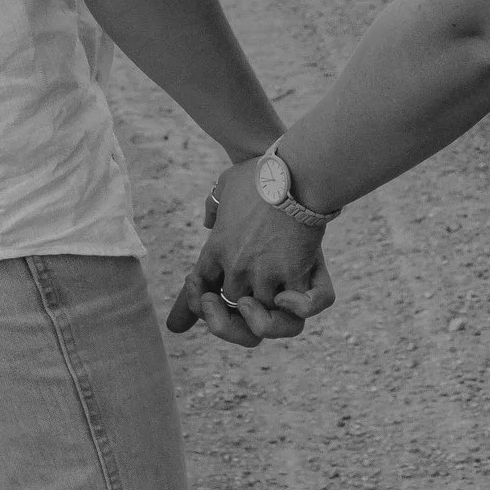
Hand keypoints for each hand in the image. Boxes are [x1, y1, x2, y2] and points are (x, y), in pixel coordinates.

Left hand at [164, 160, 336, 347]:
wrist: (295, 171)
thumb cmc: (264, 172)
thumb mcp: (227, 183)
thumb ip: (215, 204)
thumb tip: (209, 219)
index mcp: (218, 246)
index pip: (198, 285)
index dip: (194, 301)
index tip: (192, 307)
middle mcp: (237, 265)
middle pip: (228, 307)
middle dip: (230, 314)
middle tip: (242, 306)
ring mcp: (265, 272)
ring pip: (260, 317)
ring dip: (263, 318)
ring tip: (266, 303)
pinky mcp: (294, 273)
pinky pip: (297, 311)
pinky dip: (297, 310)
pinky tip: (289, 299)